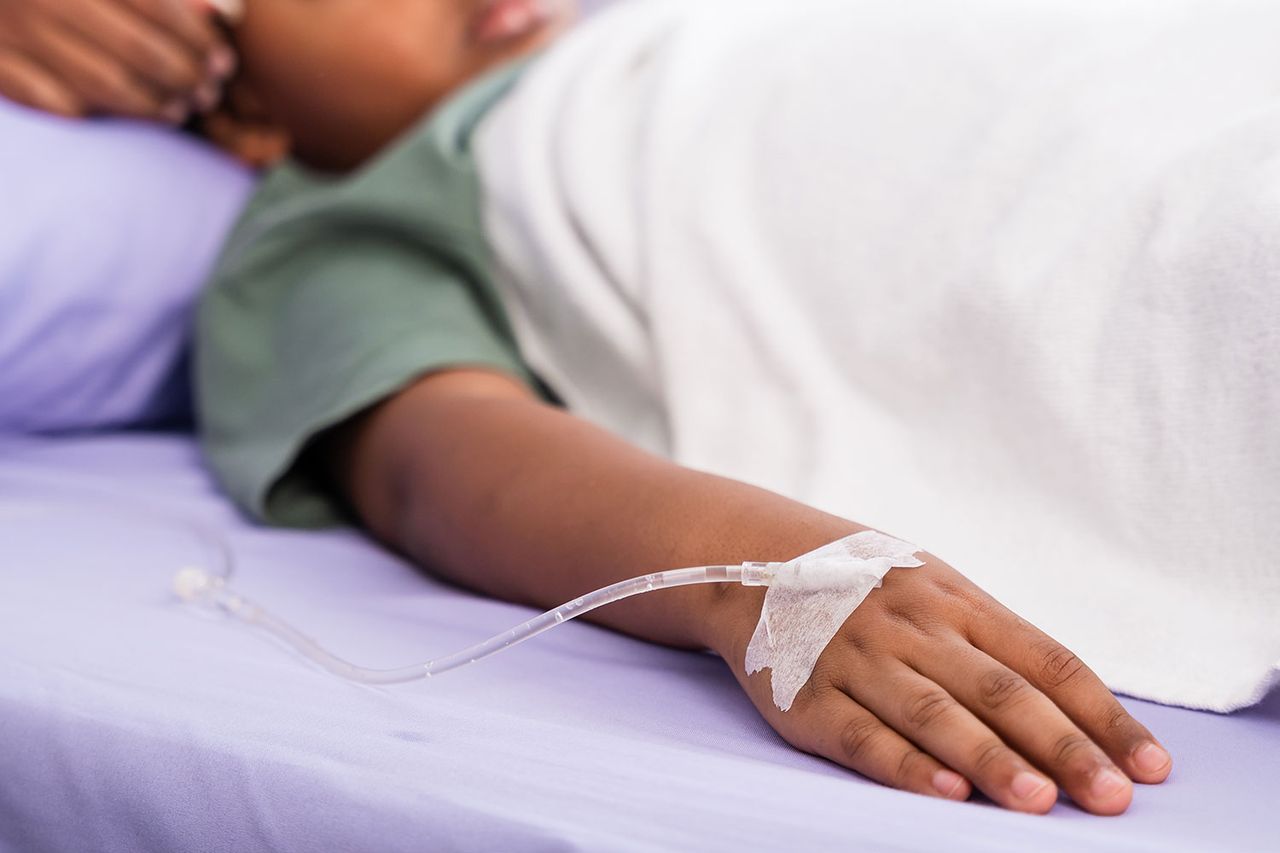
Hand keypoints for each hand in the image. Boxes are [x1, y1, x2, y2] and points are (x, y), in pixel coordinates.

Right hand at [0, 0, 233, 121]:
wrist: (5, 2)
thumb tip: (223, 12)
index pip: (155, 4)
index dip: (198, 39)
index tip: (224, 62)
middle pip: (136, 48)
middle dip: (184, 77)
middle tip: (208, 93)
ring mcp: (14, 31)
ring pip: (102, 83)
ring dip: (152, 105)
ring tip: (180, 111)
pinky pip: (54, 103)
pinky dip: (97, 116)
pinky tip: (128, 120)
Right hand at [709, 552, 1172, 813]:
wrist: (755, 563)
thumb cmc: (867, 585)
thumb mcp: (935, 587)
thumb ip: (996, 640)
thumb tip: (1081, 710)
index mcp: (956, 600)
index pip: (1045, 660)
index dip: (1102, 714)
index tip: (1150, 766)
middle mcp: (913, 627)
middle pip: (999, 690)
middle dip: (1062, 746)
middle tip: (1112, 797)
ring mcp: (858, 660)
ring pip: (933, 713)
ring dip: (990, 758)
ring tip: (1040, 801)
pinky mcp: (808, 697)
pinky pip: (861, 733)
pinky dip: (903, 763)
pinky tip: (944, 791)